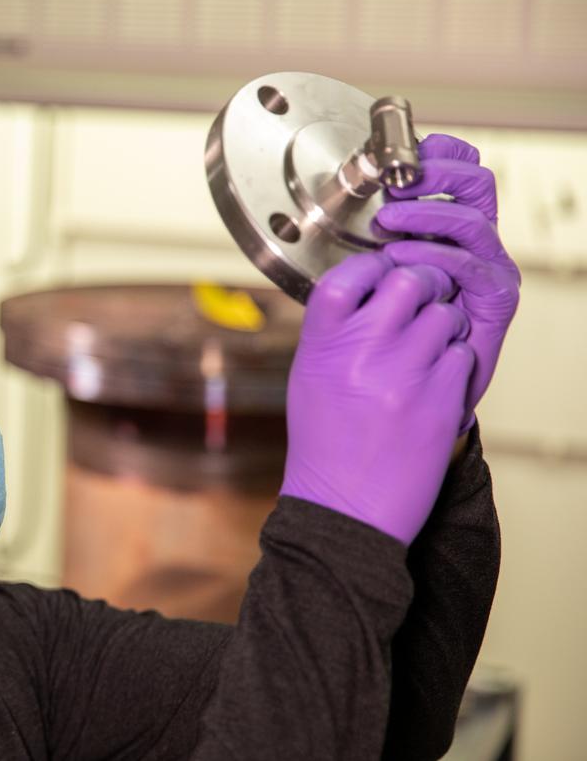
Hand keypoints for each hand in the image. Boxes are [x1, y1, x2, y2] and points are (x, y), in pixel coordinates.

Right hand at [282, 254, 475, 543]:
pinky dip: (455, 363)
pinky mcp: (441, 400)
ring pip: (445, 316)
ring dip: (443, 325)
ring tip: (426, 350)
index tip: (380, 275)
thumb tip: (368, 288)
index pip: (348, 275)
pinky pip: (463, 354)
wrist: (345, 507)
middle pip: (409, 281)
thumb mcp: (309, 379)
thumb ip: (335, 333)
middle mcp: (360, 353)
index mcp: (320, 345)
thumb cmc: (324, 443)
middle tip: (421, 301)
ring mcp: (404, 375)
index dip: (371, 267)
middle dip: (422, 286)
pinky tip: (434, 384)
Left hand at [375, 133, 520, 427]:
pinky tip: (400, 255)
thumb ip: (363, 241)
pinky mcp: (495, 301)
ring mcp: (487, 269)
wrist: (409, 394)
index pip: (459, 169)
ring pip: (473, 219)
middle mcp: (474, 242)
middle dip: (437, 172)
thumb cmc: (384, 333)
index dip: (439, 150)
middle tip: (395, 179)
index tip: (404, 145)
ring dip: (427, 212)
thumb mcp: (366, 277)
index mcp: (448, 226)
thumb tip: (328, 203)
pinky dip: (434, 254)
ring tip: (388, 219)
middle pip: (475, 182)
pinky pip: (471, 266)